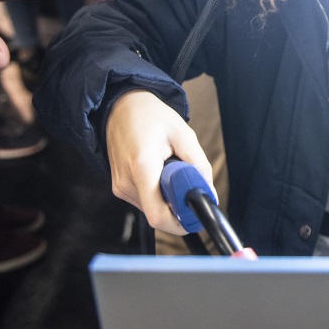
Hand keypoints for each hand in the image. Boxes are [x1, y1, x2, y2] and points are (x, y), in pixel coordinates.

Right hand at [106, 91, 215, 234]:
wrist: (121, 107)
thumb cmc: (151, 116)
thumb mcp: (183, 135)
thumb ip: (199, 166)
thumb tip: (209, 193)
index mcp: (141, 168)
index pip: (158, 215)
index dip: (180, 222)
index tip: (196, 214)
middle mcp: (126, 183)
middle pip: (157, 214)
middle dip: (178, 205)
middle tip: (189, 183)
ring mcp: (120, 187)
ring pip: (152, 209)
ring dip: (168, 197)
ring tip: (171, 169)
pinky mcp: (119, 187)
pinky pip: (145, 200)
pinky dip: (158, 192)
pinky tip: (161, 172)